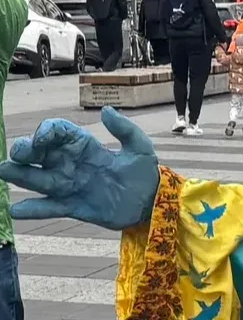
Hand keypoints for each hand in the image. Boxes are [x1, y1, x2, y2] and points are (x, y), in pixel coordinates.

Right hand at [0, 106, 159, 228]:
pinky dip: (33, 209)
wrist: (150, 203)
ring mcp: (70, 186)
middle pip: (40, 155)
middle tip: (15, 154)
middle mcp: (71, 164)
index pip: (57, 132)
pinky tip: (15, 209)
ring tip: (2, 171)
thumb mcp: (140, 148)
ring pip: (38, 180)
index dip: (46, 132)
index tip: (42, 139)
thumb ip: (124, 129)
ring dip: (19, 176)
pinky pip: (49, 207)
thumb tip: (105, 110)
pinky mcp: (73, 207)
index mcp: (84, 145)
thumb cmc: (145, 173)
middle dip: (24, 151)